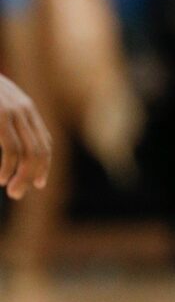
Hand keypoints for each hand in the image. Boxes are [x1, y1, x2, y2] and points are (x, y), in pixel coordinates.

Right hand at [0, 74, 52, 200]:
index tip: (38, 183)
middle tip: (19, 194)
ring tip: (12, 190)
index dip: (44, 165)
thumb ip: (6, 124)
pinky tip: (0, 178)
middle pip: (40, 149)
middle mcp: (24, 108)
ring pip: (28, 152)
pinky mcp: (1, 116)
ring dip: (21, 176)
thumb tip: (12, 152)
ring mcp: (13, 111)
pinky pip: (11, 149)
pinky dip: (8, 168)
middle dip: (33, 174)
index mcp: (25, 107)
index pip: (44, 141)